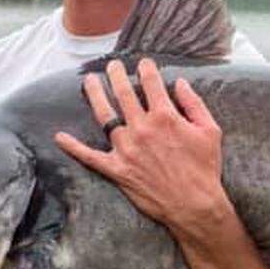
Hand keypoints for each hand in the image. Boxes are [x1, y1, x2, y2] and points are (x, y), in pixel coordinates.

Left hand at [54, 57, 231, 238]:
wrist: (194, 206)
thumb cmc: (204, 169)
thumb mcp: (210, 131)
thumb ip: (194, 104)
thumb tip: (179, 83)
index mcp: (165, 117)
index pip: (151, 83)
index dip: (146, 68)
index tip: (143, 62)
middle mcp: (142, 128)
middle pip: (124, 93)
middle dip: (116, 74)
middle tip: (111, 65)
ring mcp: (127, 149)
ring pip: (105, 116)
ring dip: (95, 95)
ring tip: (89, 81)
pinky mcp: (117, 169)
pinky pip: (90, 157)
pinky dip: (74, 147)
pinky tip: (60, 137)